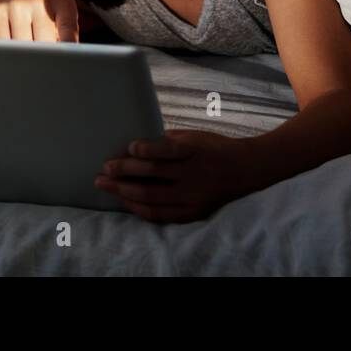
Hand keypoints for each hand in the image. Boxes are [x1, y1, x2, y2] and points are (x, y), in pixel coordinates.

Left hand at [95, 130, 250, 221]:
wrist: (246, 169)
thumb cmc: (215, 147)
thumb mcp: (195, 136)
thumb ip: (169, 140)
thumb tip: (138, 145)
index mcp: (195, 150)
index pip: (166, 150)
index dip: (145, 149)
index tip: (128, 147)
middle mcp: (193, 174)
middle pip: (153, 175)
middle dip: (124, 172)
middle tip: (104, 169)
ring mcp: (193, 196)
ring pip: (152, 196)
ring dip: (125, 192)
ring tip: (106, 186)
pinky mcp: (193, 212)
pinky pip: (162, 214)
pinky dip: (141, 209)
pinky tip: (126, 203)